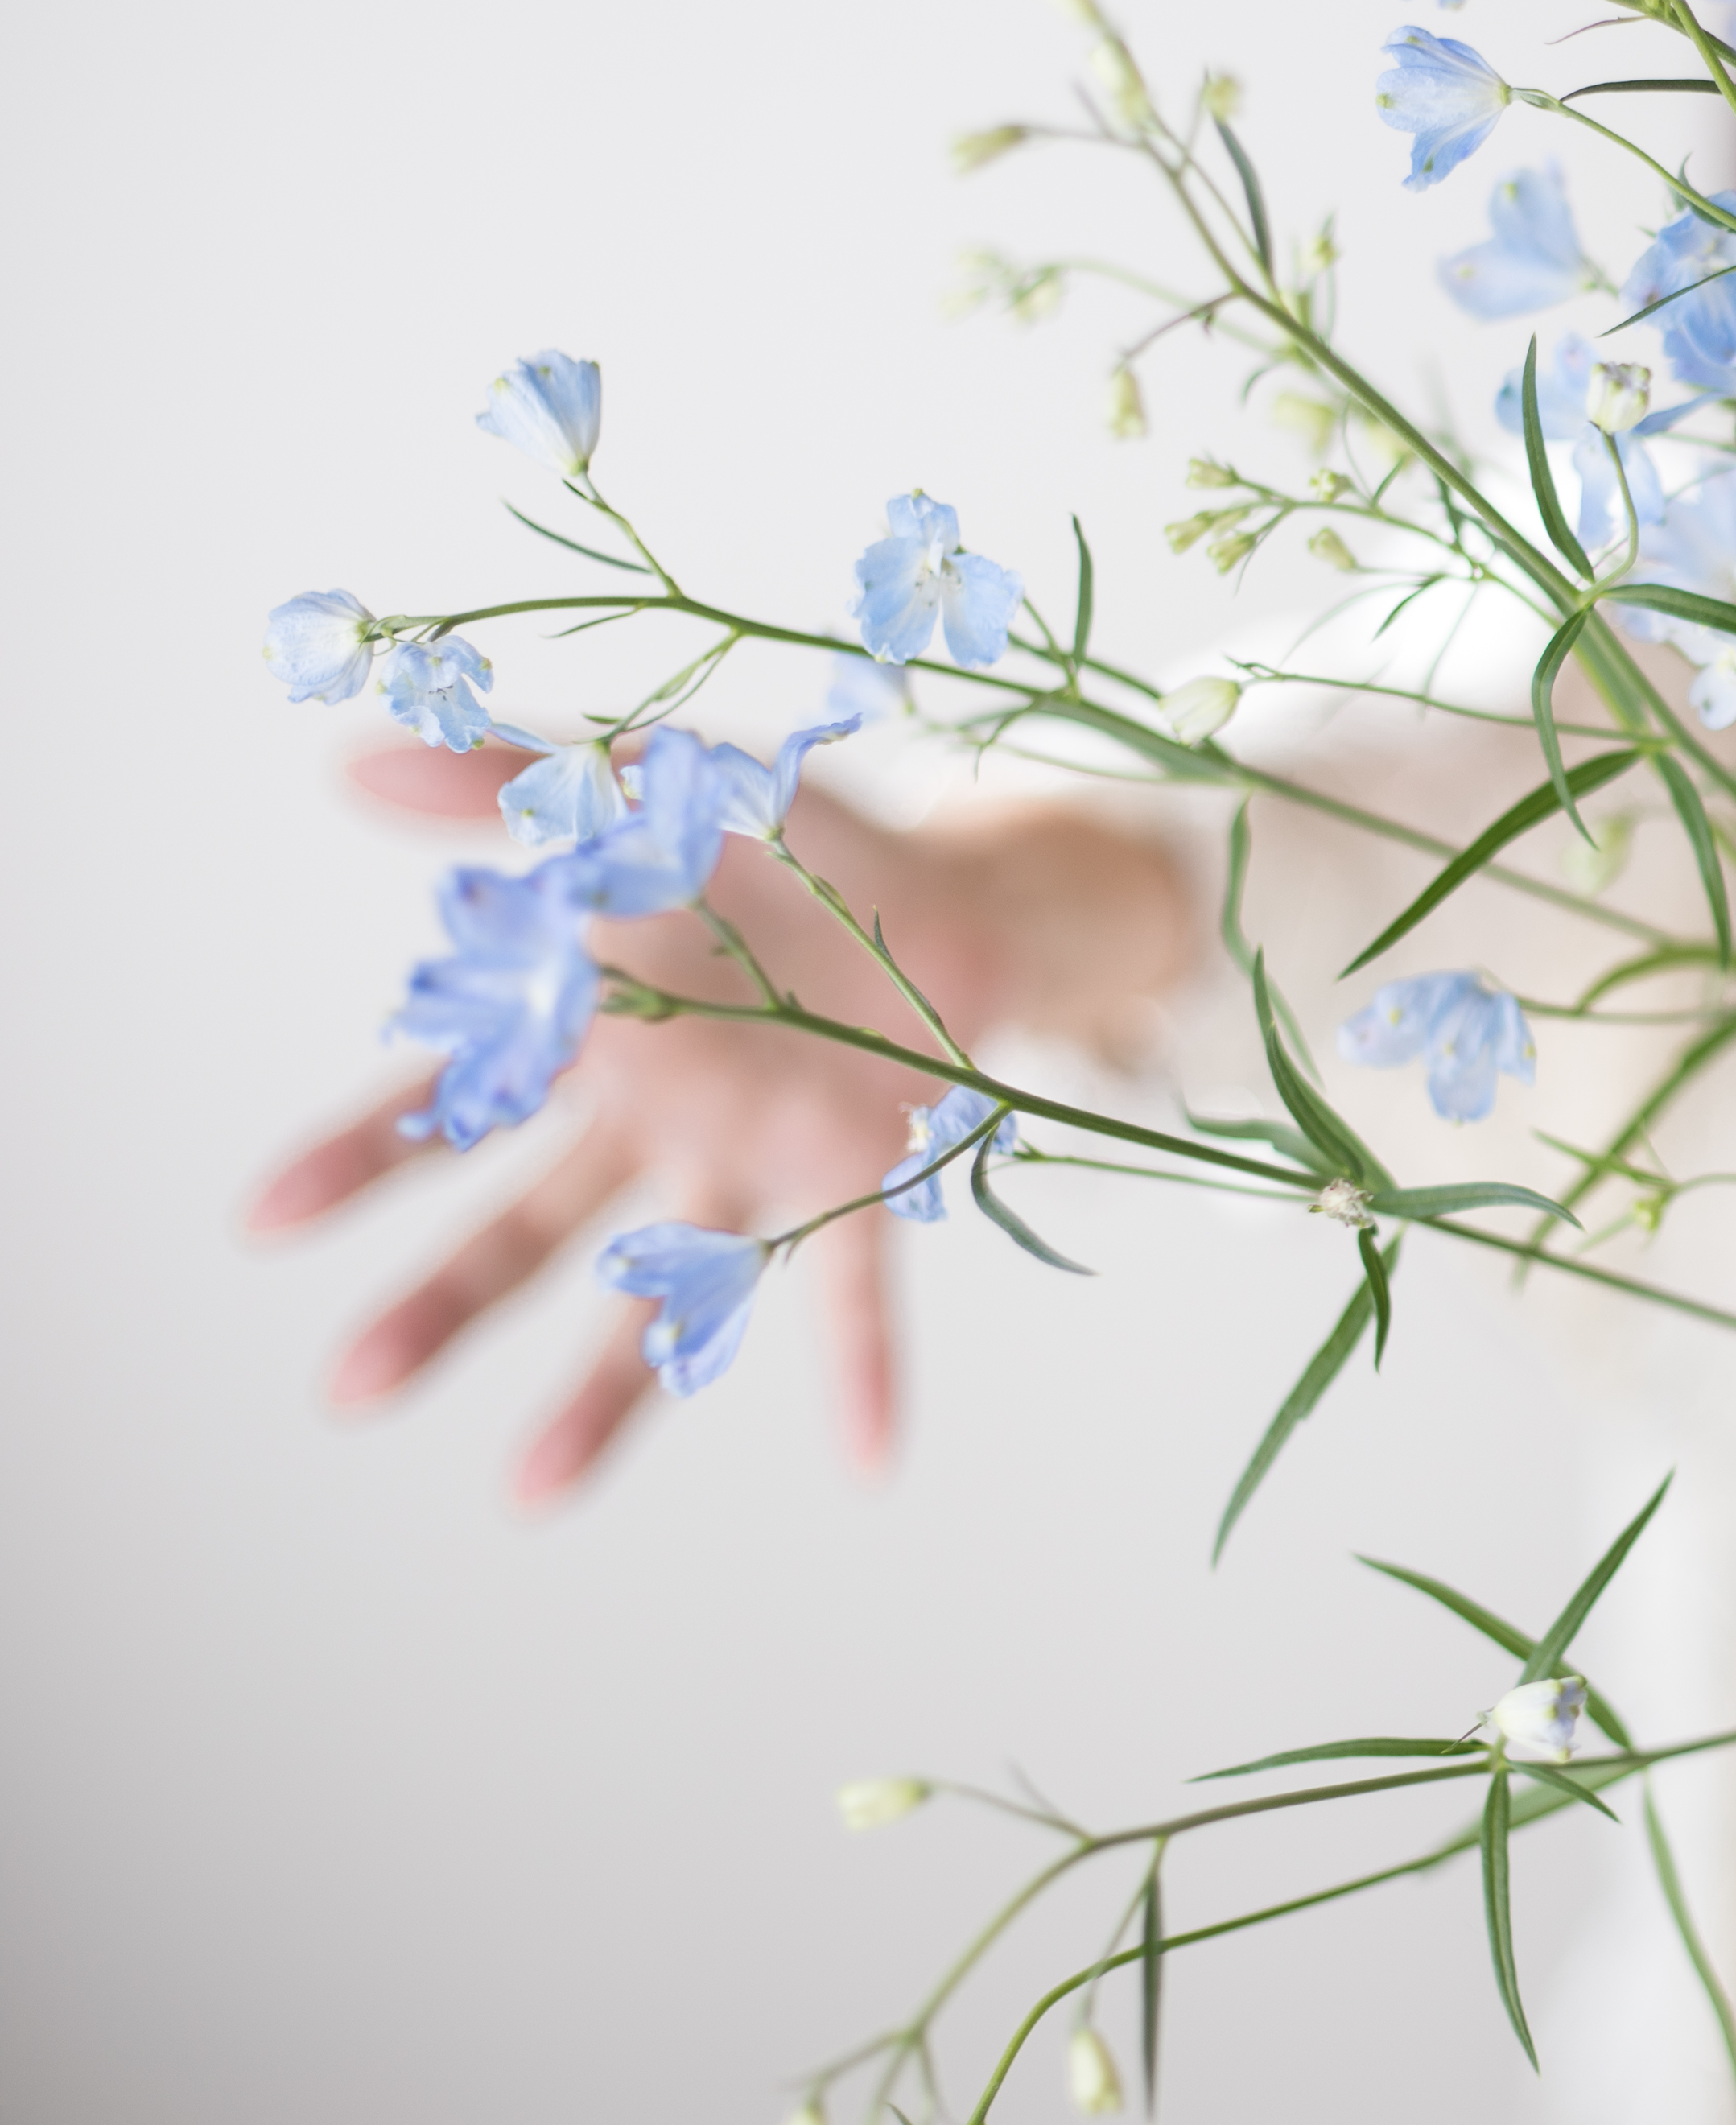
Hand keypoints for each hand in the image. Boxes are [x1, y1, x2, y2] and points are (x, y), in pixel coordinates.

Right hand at [248, 740, 1190, 1502]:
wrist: (948, 894)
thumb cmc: (783, 847)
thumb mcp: (651, 792)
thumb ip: (515, 785)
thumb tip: (353, 763)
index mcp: (592, 1033)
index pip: (448, 1102)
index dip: (361, 1156)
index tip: (265, 1219)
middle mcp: (655, 1122)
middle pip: (526, 1228)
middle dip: (440, 1301)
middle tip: (350, 1385)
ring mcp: (753, 1165)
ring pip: (659, 1291)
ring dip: (599, 1391)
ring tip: (528, 1494)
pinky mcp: (864, 1185)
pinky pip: (856, 1290)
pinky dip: (862, 1375)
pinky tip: (869, 1461)